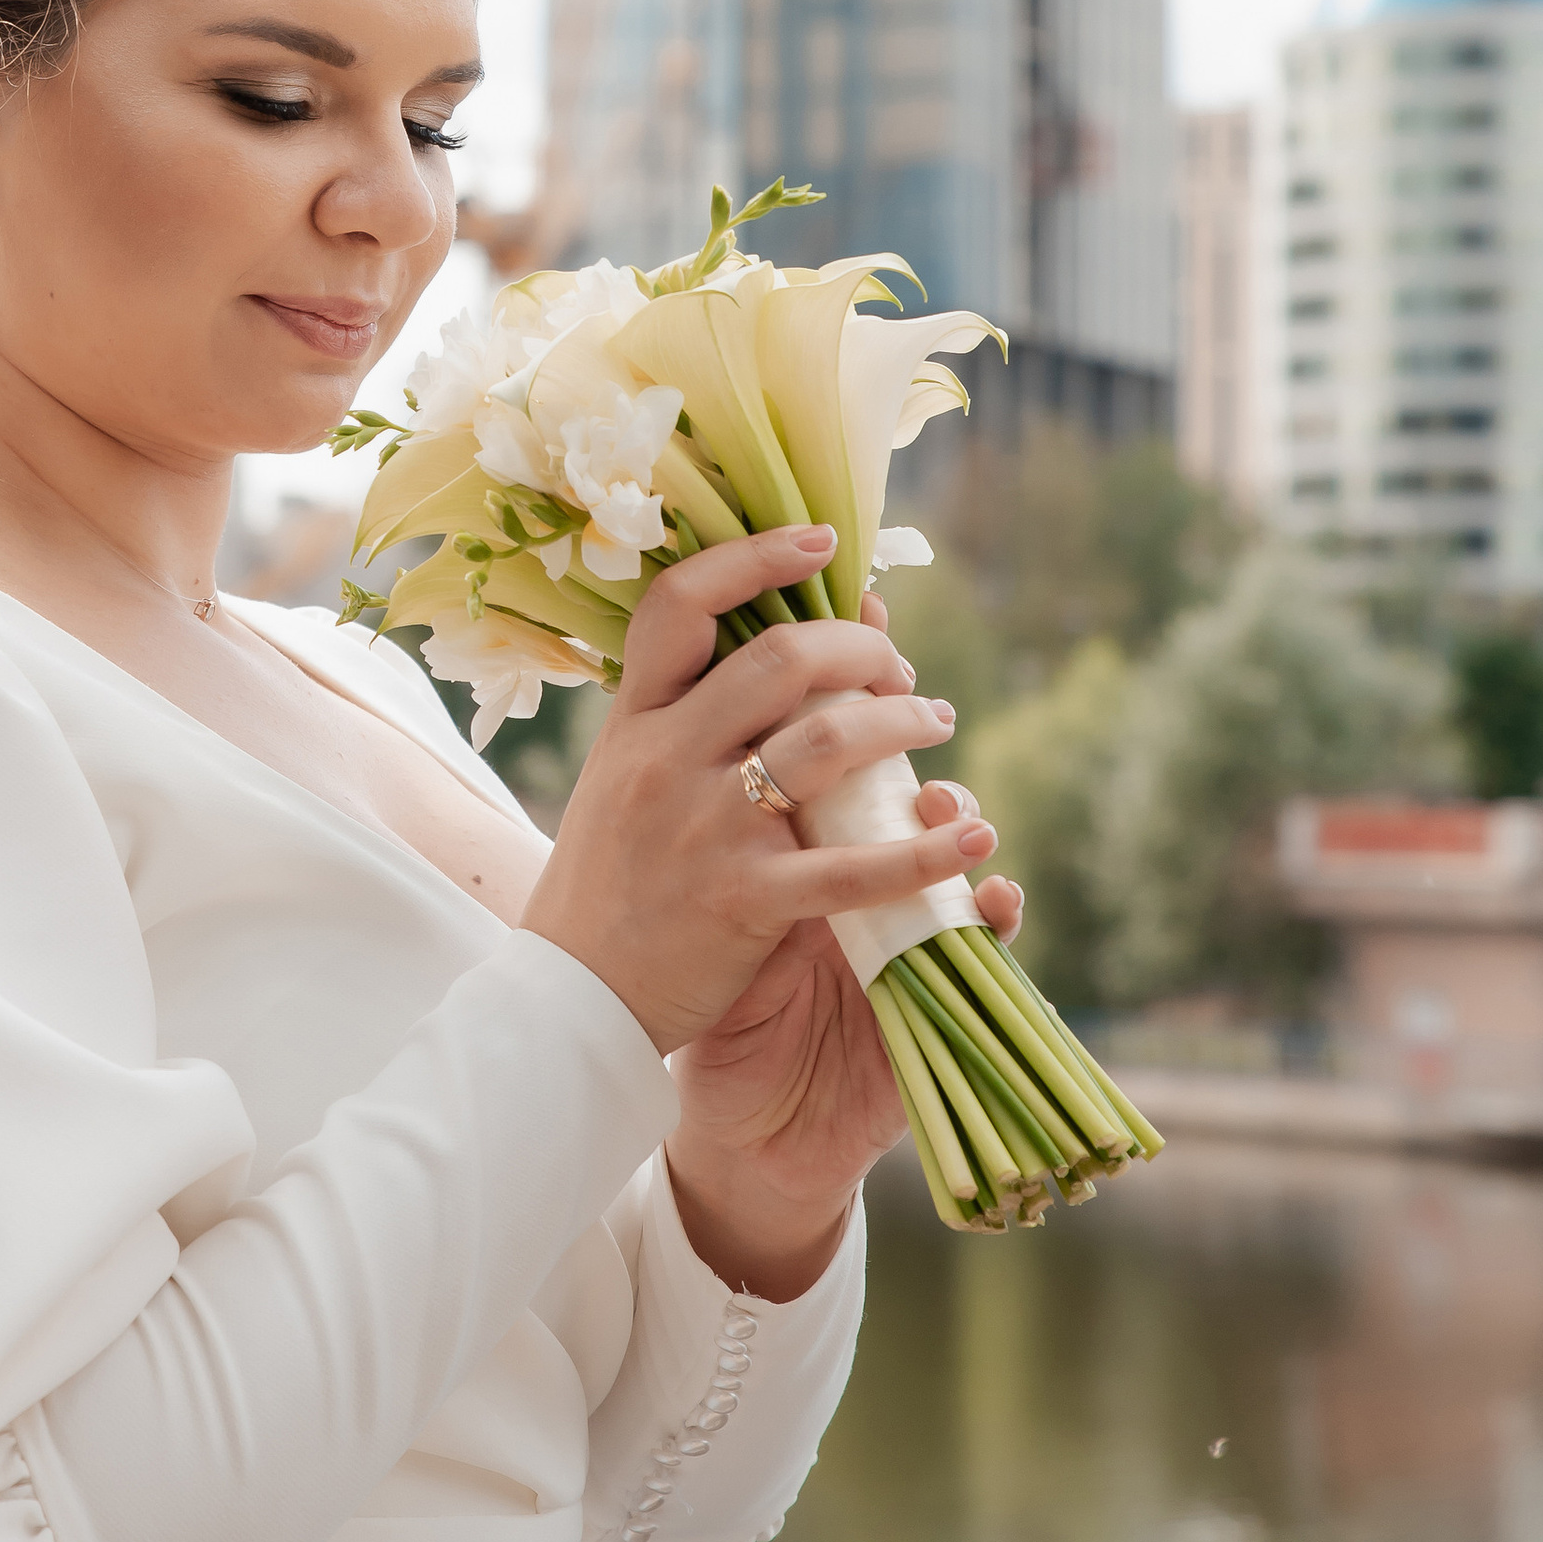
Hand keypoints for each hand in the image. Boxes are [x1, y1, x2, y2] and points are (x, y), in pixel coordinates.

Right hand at [516, 527, 1021, 1298]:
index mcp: (633, 722)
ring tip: (937, 724)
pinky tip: (973, 841)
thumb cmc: (608, 886)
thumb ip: (681, 718)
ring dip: (903, 721)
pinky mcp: (744, 901)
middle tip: (900, 669)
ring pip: (828, 741)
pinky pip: (852, 868)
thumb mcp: (621, 779)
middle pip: (780, 659)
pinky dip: (925, 852)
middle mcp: (666, 759)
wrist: (569, 1000)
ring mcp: (705, 827)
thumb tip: (767, 650)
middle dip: (862, 649)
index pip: (680, 605)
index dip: (754, 558)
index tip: (822, 542)